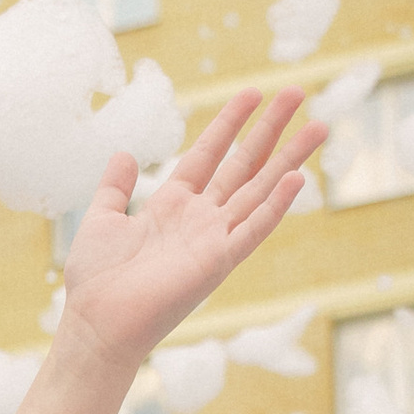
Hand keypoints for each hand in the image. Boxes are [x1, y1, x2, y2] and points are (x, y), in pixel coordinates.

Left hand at [56, 89, 325, 372]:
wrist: (95, 323)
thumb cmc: (95, 280)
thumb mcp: (102, 219)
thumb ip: (115, 187)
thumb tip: (125, 153)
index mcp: (172, 206)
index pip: (209, 153)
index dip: (229, 122)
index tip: (252, 92)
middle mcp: (200, 219)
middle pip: (244, 164)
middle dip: (270, 128)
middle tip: (296, 91)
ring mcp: (213, 240)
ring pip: (259, 190)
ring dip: (289, 158)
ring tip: (319, 125)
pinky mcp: (218, 263)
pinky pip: (253, 229)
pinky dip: (275, 206)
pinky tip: (297, 179)